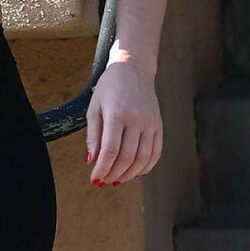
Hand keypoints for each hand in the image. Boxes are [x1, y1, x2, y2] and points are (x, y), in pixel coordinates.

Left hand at [84, 57, 161, 186]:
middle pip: (127, 157)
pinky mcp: (159, 125)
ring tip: (117, 179)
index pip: (110, 150)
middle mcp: (137, 118)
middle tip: (104, 181)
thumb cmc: (109, 89)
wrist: (133, 69)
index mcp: (117, 113)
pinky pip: (156, 152)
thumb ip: (93, 136)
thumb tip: (91, 161)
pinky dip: (145, 167)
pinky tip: (134, 172)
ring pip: (143, 158)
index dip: (102, 169)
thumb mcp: (94, 108)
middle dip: (114, 174)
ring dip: (129, 174)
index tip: (94, 179)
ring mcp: (151, 122)